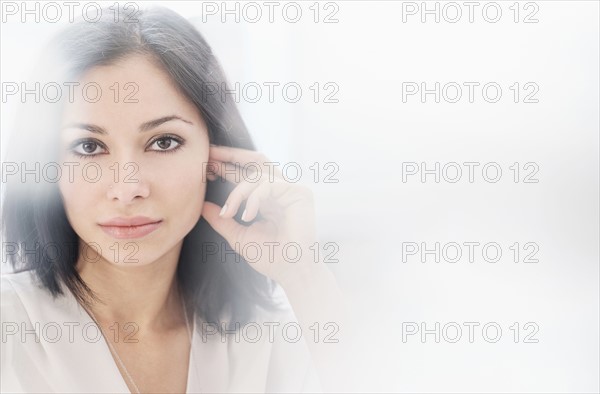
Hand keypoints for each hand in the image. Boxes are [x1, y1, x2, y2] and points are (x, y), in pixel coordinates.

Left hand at [201, 145, 317, 286]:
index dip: (225, 167)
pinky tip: (248, 216)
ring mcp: (291, 190)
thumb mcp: (238, 236)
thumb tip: (201, 205)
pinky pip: (271, 184)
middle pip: (255, 161)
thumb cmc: (269, 257)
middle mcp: (279, 191)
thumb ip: (221, 220)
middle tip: (210, 155)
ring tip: (229, 213)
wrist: (290, 271)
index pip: (245, 175)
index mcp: (267, 198)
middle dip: (231, 156)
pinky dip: (255, 198)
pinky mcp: (300, 193)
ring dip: (239, 192)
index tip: (205, 166)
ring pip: (258, 174)